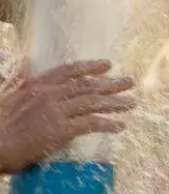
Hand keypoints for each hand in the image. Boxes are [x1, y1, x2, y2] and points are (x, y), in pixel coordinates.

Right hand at [0, 60, 134, 173]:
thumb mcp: (6, 93)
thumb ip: (18, 78)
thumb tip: (27, 62)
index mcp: (36, 84)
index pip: (69, 70)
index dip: (90, 67)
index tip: (108, 65)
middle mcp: (48, 94)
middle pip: (86, 85)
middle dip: (111, 83)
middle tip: (130, 82)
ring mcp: (55, 111)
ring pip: (92, 103)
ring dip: (115, 102)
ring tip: (131, 103)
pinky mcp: (60, 130)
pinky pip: (90, 124)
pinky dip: (108, 124)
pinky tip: (120, 126)